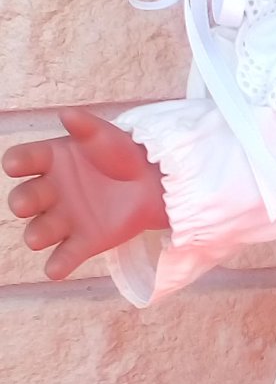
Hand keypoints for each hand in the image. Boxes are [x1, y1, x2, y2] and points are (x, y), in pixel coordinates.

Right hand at [2, 107, 167, 280]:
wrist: (153, 181)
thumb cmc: (122, 153)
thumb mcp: (105, 134)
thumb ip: (85, 125)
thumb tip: (65, 114)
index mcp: (49, 161)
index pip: (22, 160)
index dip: (16, 163)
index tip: (15, 165)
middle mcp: (49, 192)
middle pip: (23, 200)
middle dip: (22, 203)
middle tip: (28, 204)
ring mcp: (64, 220)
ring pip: (39, 232)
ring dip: (36, 236)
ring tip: (39, 237)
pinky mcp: (84, 243)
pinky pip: (64, 257)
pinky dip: (58, 266)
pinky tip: (55, 270)